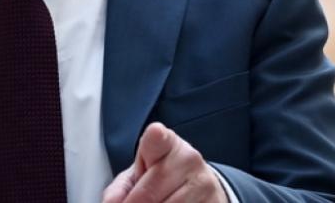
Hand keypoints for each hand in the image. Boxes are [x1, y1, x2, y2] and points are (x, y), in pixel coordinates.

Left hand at [101, 122, 226, 202]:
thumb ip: (120, 189)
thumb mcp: (138, 176)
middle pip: (150, 193)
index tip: (151, 145)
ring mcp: (204, 183)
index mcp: (165, 144)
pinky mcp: (214, 202)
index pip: (157, 137)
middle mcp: (188, 159)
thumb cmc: (162, 179)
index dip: (152, 143)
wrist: (198, 187)